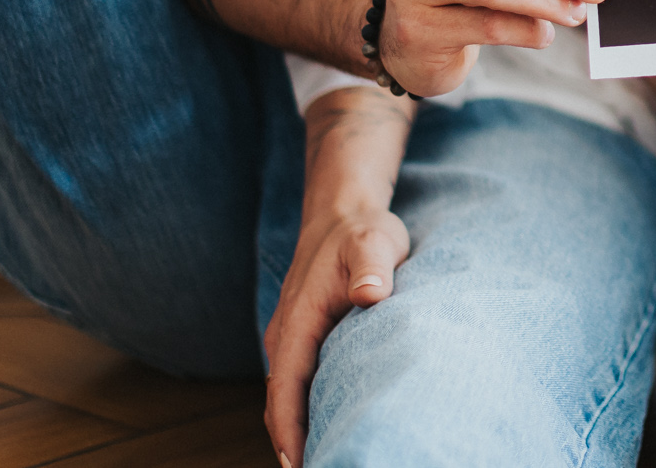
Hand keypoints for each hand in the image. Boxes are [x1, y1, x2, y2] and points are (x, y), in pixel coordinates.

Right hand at [263, 204, 409, 467]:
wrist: (344, 213)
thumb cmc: (362, 231)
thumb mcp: (374, 243)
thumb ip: (372, 267)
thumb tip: (370, 293)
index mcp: (298, 322)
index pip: (285, 389)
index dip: (290, 430)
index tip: (300, 464)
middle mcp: (287, 336)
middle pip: (281, 404)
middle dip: (294, 444)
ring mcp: (293, 339)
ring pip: (289, 396)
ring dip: (299, 430)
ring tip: (327, 460)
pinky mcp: (305, 338)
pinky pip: (298, 384)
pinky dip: (306, 410)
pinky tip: (329, 428)